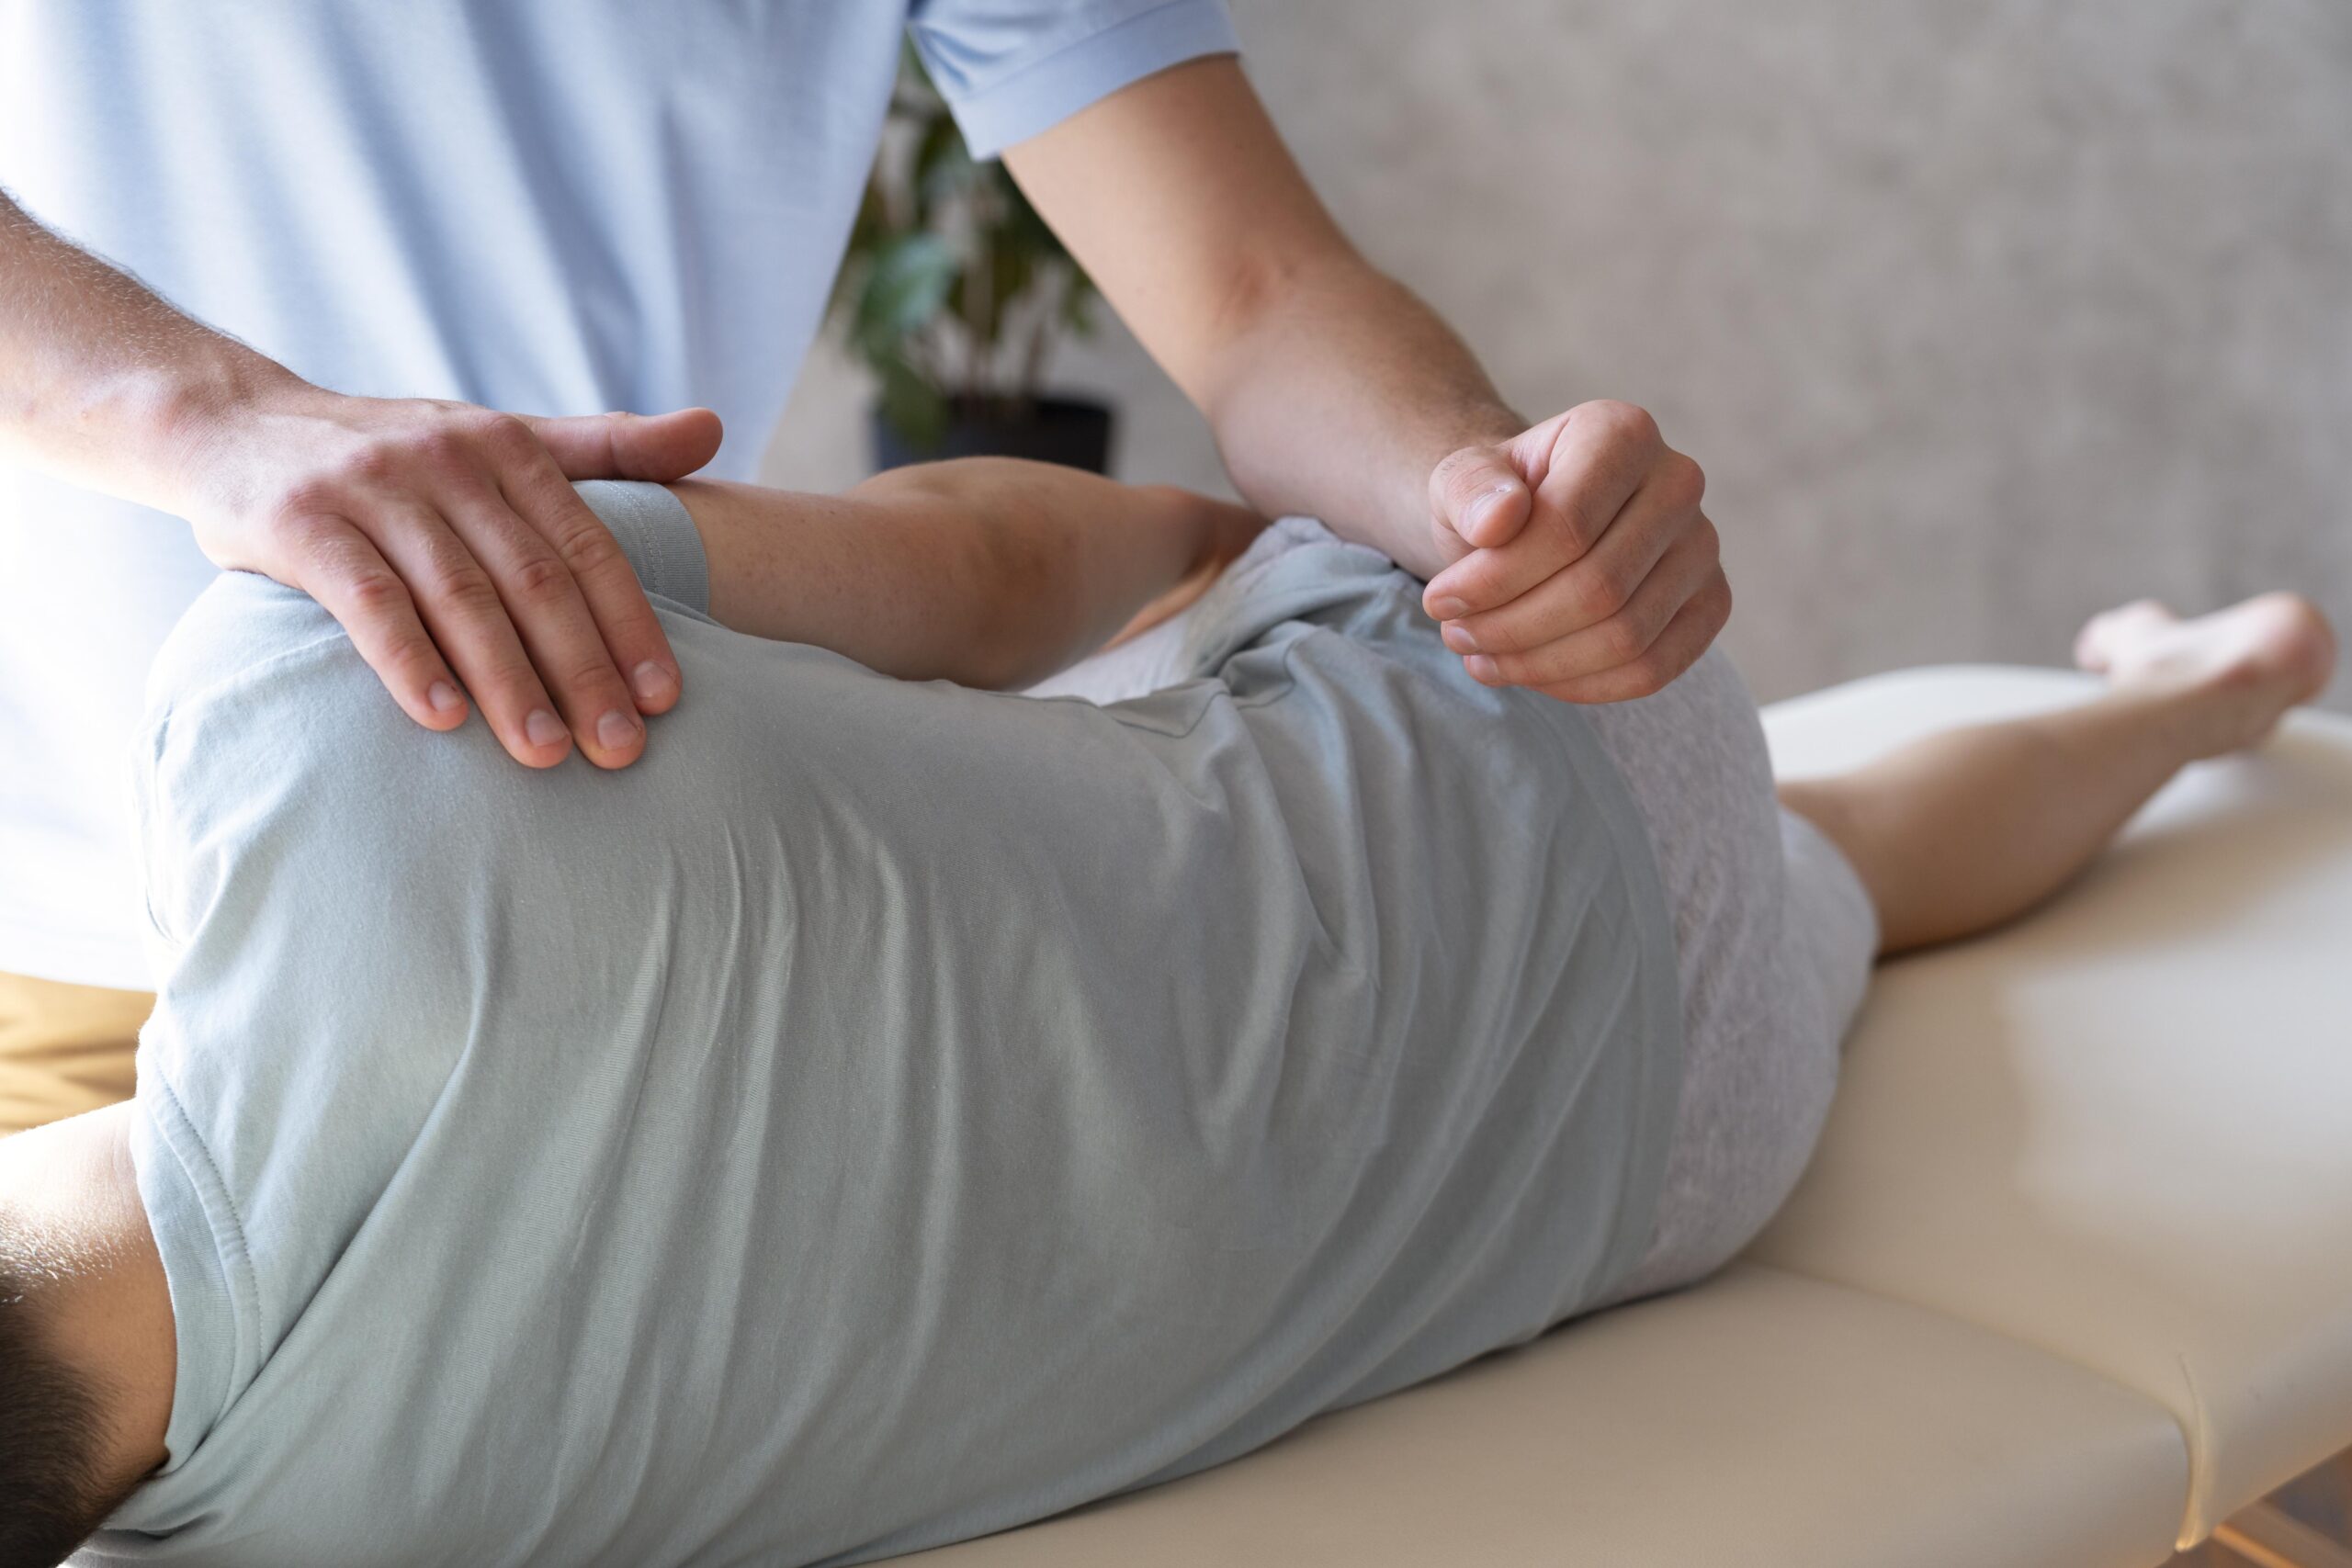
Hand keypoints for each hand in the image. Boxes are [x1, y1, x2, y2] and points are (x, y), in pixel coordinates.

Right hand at [175, 382, 723, 766]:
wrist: (235, 424)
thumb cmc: (394, 451)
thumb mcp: (500, 436)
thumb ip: (606, 446)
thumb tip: (714, 431)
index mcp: (507, 448)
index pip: (587, 549)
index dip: (630, 625)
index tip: (666, 700)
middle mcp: (447, 461)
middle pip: (534, 580)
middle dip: (584, 671)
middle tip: (621, 750)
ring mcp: (372, 489)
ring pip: (460, 596)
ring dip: (509, 681)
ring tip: (548, 755)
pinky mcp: (301, 522)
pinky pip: (365, 599)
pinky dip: (407, 660)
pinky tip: (442, 718)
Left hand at [1419, 400, 1730, 702]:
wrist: (1527, 521)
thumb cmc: (1494, 501)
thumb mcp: (1460, 483)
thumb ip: (1468, 488)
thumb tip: (1498, 519)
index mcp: (1622, 432)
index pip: (1566, 527)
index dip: (1495, 579)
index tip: (1438, 600)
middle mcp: (1678, 481)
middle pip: (1598, 588)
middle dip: (1512, 627)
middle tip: (1455, 635)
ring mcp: (1703, 546)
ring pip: (1625, 636)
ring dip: (1539, 662)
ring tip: (1481, 655)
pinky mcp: (1711, 604)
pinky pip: (1652, 670)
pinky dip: (1580, 686)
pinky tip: (1528, 672)